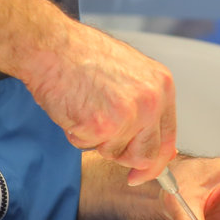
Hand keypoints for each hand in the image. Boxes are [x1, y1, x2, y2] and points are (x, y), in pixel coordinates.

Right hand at [24, 23, 177, 182]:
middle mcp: (151, 101)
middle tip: (101, 136)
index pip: (167, 138)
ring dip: (95, 139)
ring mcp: (129, 114)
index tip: (141, 173)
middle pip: (144, 155)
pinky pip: (87, 146)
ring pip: (113, 153)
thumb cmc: (82, 54)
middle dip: (121, 154)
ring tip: (84, 106)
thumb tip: (149, 139)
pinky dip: (75, 133)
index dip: (154, 162)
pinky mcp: (102, 125)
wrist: (52, 45)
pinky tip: (73, 107)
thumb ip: (144, 104)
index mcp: (161, 85)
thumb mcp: (128, 73)